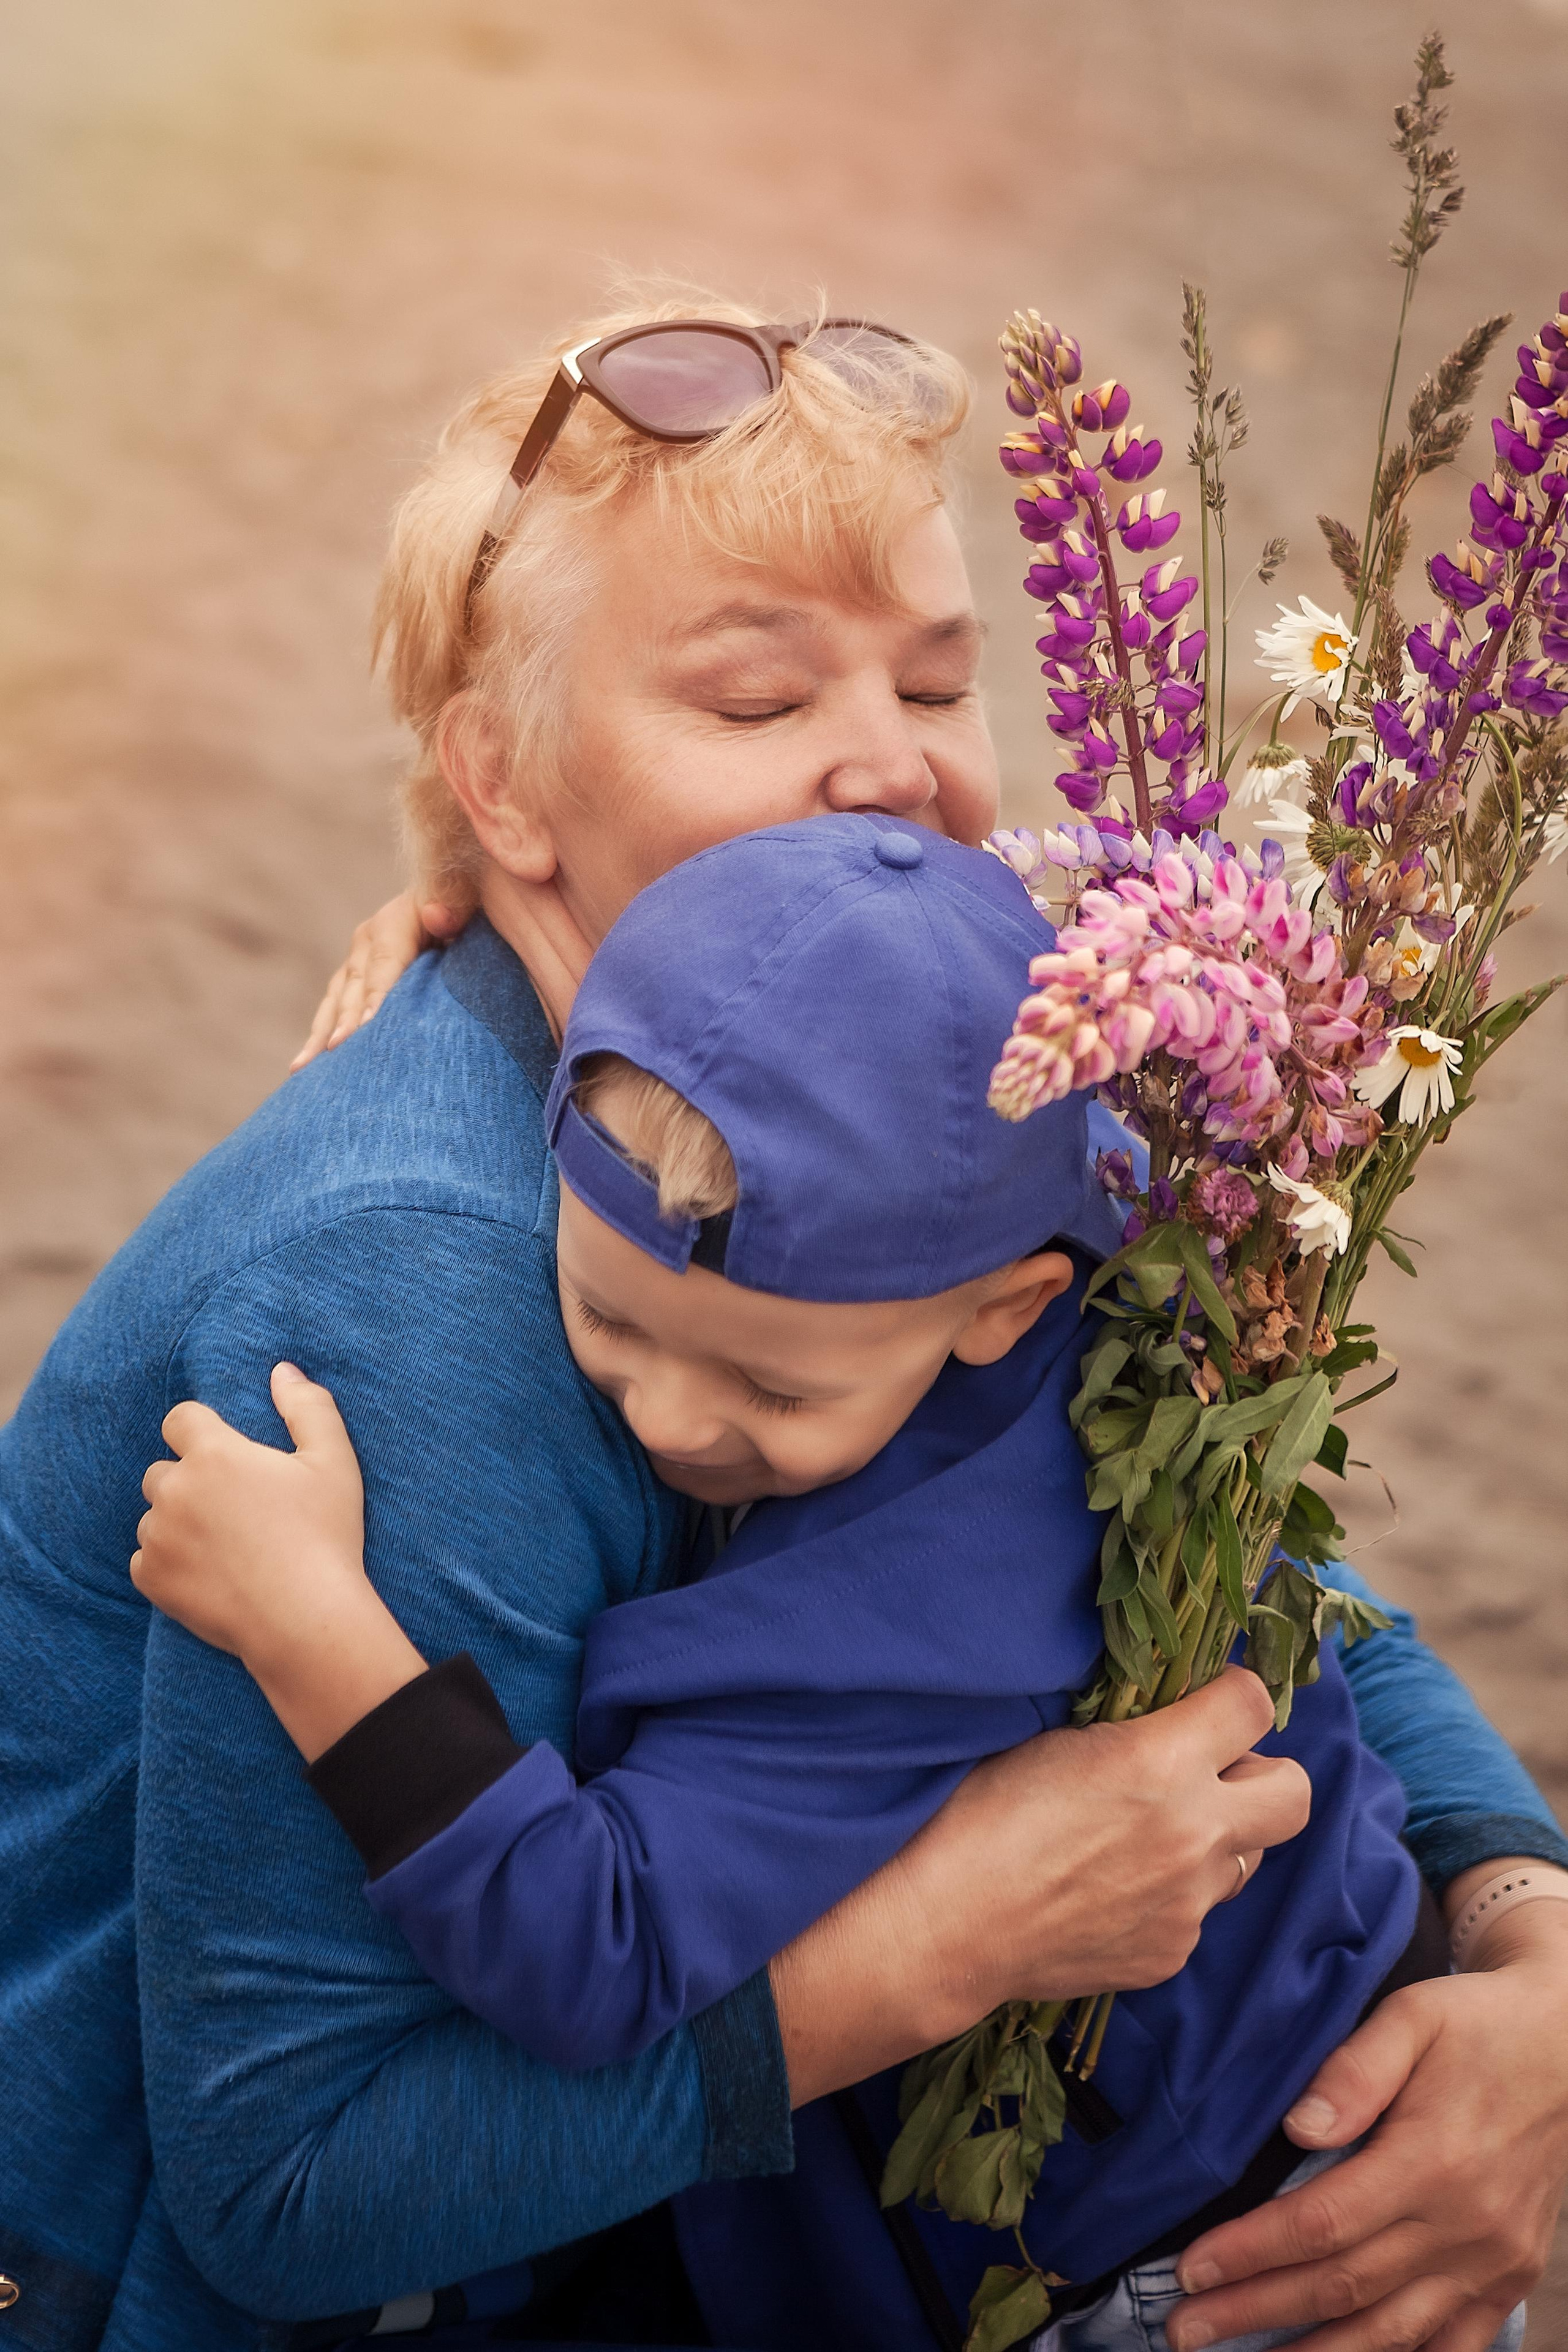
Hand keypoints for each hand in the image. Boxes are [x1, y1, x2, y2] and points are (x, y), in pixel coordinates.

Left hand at [132, 1365, 424, 1758]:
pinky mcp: (152, 1580)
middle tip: (236, 1509)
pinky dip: (169, 1564)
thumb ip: (308, 1406)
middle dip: (190, 1481)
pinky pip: (146, 1560)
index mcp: (215, 1454)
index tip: (228, 1455)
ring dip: (179, 1523)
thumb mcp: (334, 1461)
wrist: (307, 1619)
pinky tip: (210, 1574)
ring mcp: (158, 1537)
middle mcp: (176, 1490)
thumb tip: (282, 1370)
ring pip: (155, 1517)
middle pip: (162, 1471)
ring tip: (227, 1546)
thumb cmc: (326, 1536)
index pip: (180, 1419)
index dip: (201, 1430)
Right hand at [291, 894, 466, 1071]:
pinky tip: (305, 1066)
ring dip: (319, 1034)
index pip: (385, 963)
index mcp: (394, 921)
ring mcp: (355, 963)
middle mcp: (366, 941)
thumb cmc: (463, 910)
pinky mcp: (351, 982)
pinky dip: (319, 1037)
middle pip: (354, 986)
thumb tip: (438, 917)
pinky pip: (331, 1011)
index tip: (366, 1024)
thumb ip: (454, 907)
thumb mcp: (464, 902)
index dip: (377, 994)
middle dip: (344, 1020)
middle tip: (337, 1050)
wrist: (452, 907)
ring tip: (302, 1067)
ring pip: (334, 1002)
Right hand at [773, 1667, 1308, 2104]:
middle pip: (1295, 1793)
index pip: (1256, 1703)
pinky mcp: (1170, 1954)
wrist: (946, 1926)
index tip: (1206, 1700)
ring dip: (1215, 1839)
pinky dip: (1171, 1895)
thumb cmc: (978, 1813)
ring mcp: (1189, 1903)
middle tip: (1211, 1771)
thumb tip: (1172, 1720)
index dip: (1233, 1695)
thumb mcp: (1057, 1739)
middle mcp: (1195, 1833)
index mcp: (1162, 1761)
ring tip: (1145, 1838)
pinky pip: (1197, 1912)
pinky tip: (1109, 1890)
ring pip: (1246, 1858)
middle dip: (1262, 1773)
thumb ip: (1134, 1730)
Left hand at [1169, 1896, 1567, 2351]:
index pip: (1322, 2224)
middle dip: (1255, 2312)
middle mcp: (1465, 2226)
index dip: (1251, 2252)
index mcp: (1432, 2161)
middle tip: (1184, 2328)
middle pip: (1343, 2287)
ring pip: (1391, 2334)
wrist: (1566, 2045)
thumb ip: (1355, 2068)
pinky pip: (1451, 2346)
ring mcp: (1493, 2263)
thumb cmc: (1477, 2025)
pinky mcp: (1510, 2279)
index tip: (1191, 2268)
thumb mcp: (1413, 2016)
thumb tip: (1297, 2125)